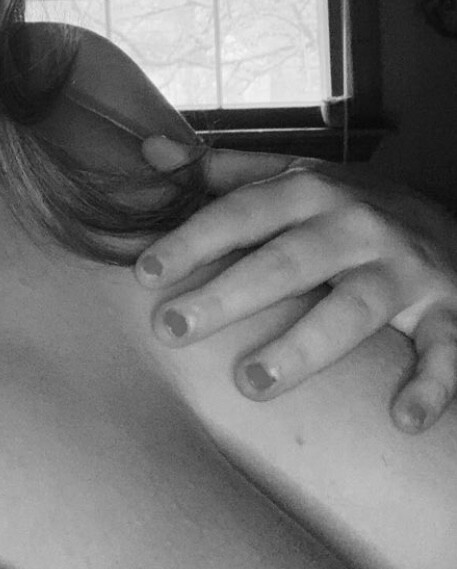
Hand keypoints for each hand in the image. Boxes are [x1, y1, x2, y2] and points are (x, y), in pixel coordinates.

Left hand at [136, 137, 456, 432]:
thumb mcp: (296, 177)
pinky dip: (432, 384)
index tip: (144, 273)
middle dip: (228, 294)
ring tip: (251, 382)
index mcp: (312, 191)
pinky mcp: (451, 312)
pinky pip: (446, 351)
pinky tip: (403, 417)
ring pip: (353, 309)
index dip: (193, 240)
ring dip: (304, 346)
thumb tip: (150, 151)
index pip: (242, 212)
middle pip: (287, 262)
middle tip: (171, 328)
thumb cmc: (353, 210)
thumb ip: (224, 170)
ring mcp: (406, 271)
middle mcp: (357, 226)